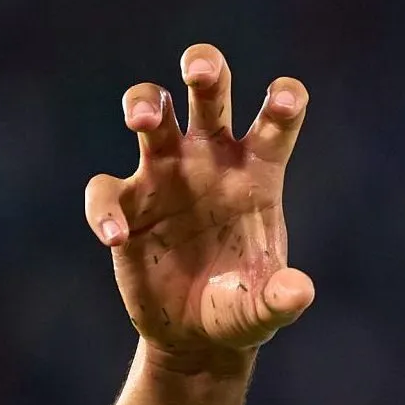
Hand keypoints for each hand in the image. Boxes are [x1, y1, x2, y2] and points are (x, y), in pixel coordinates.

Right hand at [87, 45, 313, 368]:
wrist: (198, 334)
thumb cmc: (242, 307)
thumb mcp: (266, 309)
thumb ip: (282, 299)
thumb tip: (299, 290)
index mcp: (258, 173)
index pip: (276, 122)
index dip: (282, 102)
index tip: (283, 99)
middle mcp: (212, 162)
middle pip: (209, 96)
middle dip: (204, 70)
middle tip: (198, 69)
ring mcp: (166, 176)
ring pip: (152, 114)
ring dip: (144, 104)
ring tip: (141, 119)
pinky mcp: (126, 205)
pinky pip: (106, 192)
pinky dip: (105, 209)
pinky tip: (116, 238)